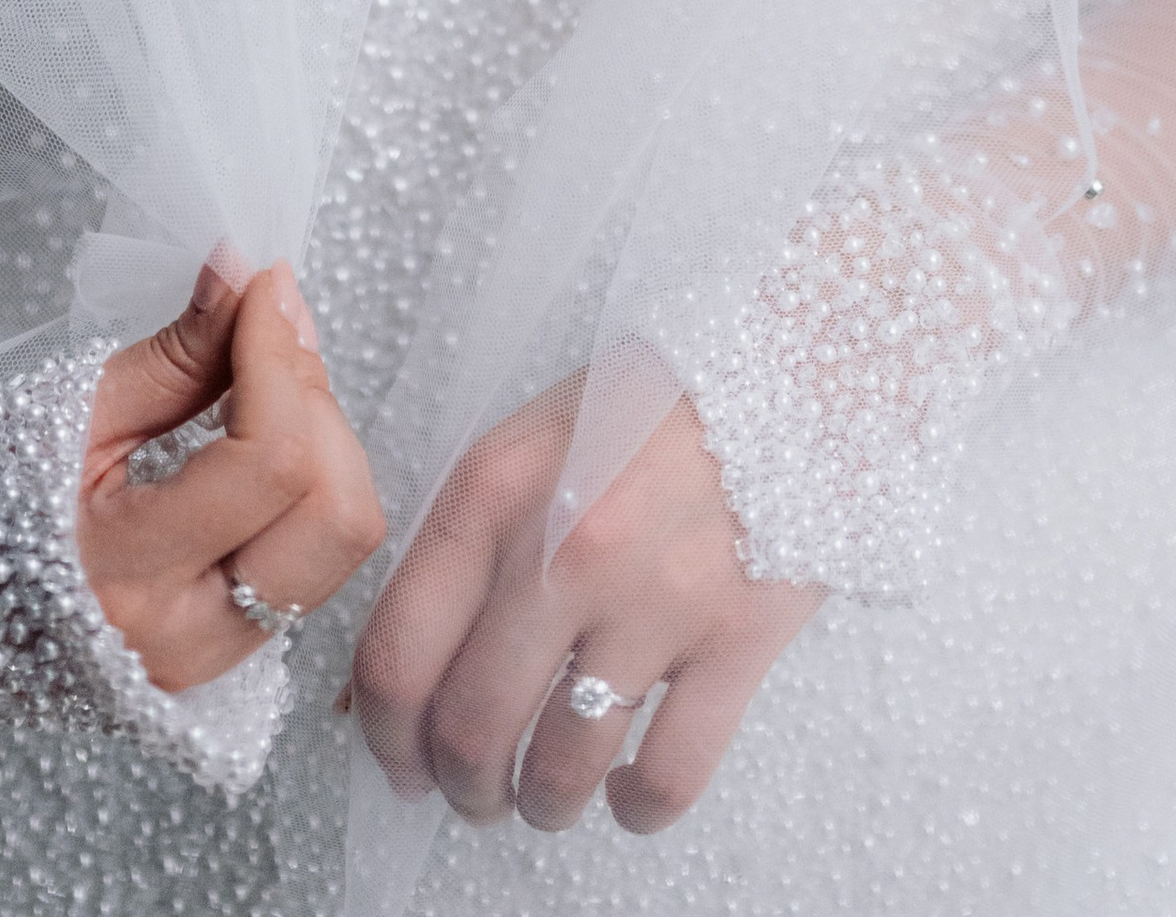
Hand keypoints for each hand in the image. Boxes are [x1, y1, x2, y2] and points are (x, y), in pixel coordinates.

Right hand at [79, 258, 386, 694]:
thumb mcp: (65, 416)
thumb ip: (174, 353)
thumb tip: (248, 274)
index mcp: (125, 574)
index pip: (266, 460)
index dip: (279, 354)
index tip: (265, 284)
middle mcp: (186, 636)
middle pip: (335, 509)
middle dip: (316, 401)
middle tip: (262, 336)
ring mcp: (215, 660)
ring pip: (342, 536)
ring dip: (323, 439)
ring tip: (260, 385)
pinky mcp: (232, 658)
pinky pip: (316, 558)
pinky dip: (310, 483)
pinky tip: (257, 438)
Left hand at [350, 372, 819, 834]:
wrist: (789, 368)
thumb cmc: (650, 410)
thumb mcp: (531, 445)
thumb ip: (463, 549)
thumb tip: (394, 677)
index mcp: (495, 491)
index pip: (398, 655)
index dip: (386, 736)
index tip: (400, 764)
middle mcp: (563, 548)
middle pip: (472, 726)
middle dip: (462, 785)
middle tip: (473, 794)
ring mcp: (654, 598)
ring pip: (562, 766)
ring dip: (541, 803)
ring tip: (544, 798)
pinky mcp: (736, 637)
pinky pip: (669, 773)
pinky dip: (639, 807)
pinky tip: (629, 795)